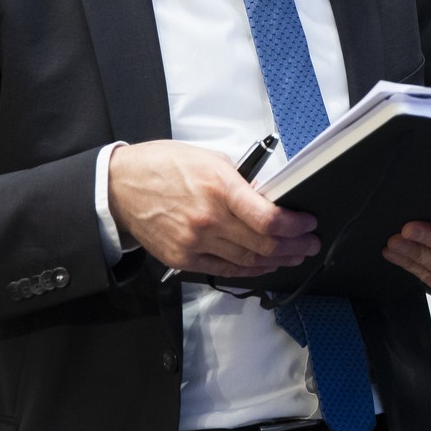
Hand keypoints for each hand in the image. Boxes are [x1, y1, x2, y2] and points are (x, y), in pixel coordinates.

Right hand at [108, 141, 319, 278]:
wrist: (120, 187)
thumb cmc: (163, 166)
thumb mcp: (210, 160)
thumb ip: (241, 183)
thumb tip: (267, 199)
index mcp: (218, 189)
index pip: (267, 219)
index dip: (295, 226)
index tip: (308, 224)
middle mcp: (208, 220)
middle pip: (263, 245)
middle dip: (294, 246)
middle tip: (310, 243)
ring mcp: (194, 244)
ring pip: (247, 262)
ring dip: (277, 260)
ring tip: (294, 256)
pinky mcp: (183, 259)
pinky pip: (224, 270)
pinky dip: (249, 270)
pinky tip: (264, 265)